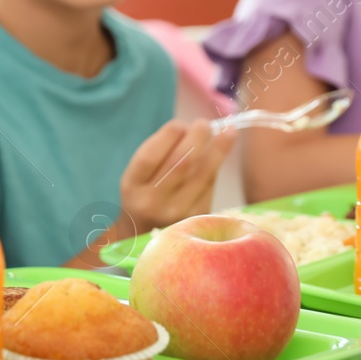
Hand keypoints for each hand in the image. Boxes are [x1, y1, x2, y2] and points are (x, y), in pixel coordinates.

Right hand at [118, 120, 235, 235]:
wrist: (145, 236)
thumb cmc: (144, 195)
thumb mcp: (139, 176)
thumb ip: (159, 153)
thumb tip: (192, 129)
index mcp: (132, 187)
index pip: (149, 158)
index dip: (167, 137)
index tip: (180, 123)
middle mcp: (153, 202)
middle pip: (180, 164)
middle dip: (197, 138)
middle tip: (204, 123)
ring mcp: (177, 213)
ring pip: (202, 175)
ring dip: (218, 149)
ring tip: (228, 131)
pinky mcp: (197, 218)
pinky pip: (210, 186)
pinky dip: (216, 166)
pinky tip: (222, 151)